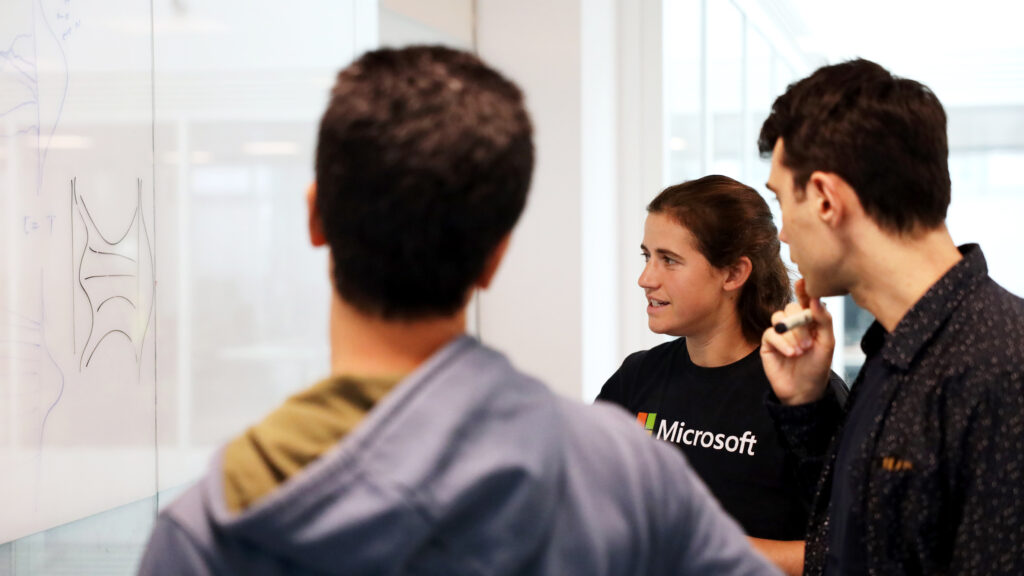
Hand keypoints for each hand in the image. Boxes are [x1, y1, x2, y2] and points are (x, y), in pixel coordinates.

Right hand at [761, 279, 834, 405]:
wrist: (804, 390)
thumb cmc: (818, 366)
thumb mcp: (827, 343)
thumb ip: (824, 320)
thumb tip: (816, 299)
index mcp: (810, 320)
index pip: (805, 300)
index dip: (803, 290)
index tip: (802, 283)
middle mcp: (793, 324)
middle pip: (790, 308)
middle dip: (800, 325)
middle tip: (809, 344)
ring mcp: (779, 333)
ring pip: (779, 318)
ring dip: (792, 335)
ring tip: (801, 351)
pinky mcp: (768, 343)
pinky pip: (770, 333)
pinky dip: (782, 343)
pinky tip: (791, 354)